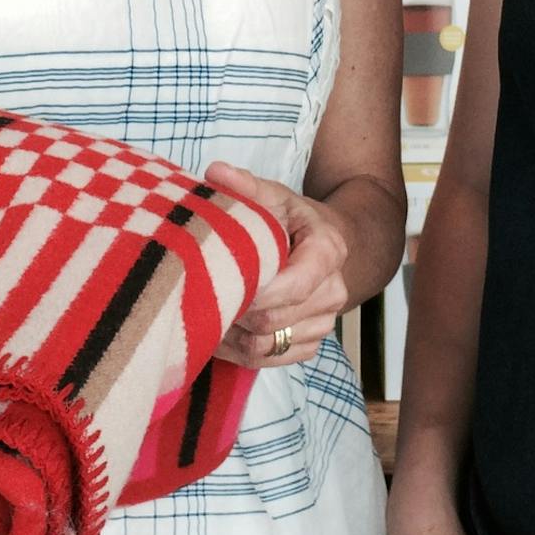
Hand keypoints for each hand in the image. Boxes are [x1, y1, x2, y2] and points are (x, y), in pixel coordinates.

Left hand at [206, 162, 350, 368]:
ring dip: (231, 336)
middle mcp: (333, 291)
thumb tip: (215, 172)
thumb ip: (246, 186)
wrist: (325, 245)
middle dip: (234, 312)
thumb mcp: (274, 196)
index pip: (292, 285)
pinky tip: (219, 334)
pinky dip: (240, 353)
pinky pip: (270, 362)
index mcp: (327, 251)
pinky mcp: (311, 344)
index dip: (252, 291)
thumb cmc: (294, 220)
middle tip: (202, 298)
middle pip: (273, 319)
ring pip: (268, 345)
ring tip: (206, 316)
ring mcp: (324, 322)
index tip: (218, 281)